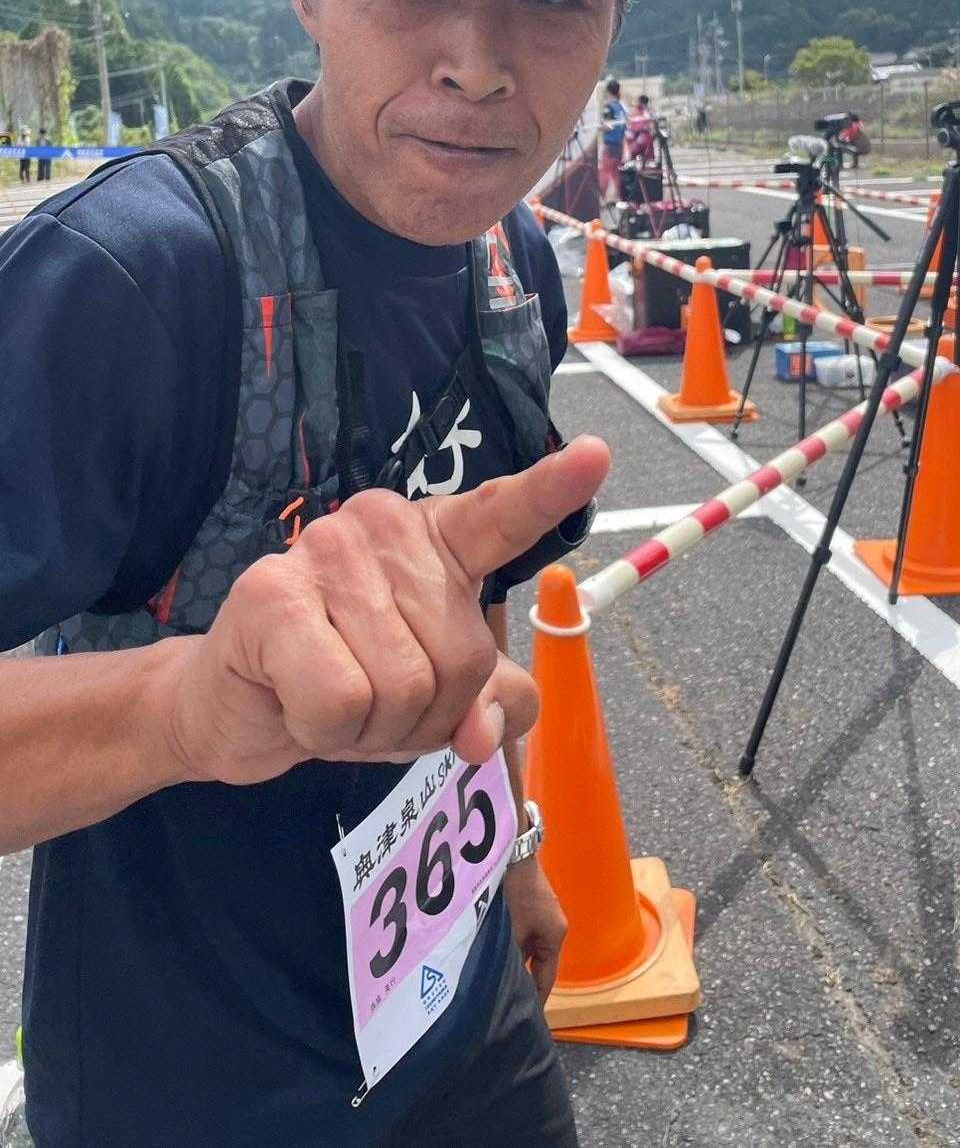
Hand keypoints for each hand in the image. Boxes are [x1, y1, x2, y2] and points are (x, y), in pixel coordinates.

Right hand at [152, 436, 608, 786]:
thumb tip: (485, 731)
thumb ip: (486, 703)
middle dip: (424, 716)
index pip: (502, 513)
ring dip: (370, 728)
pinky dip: (325, 729)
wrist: (236, 705)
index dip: (551, 489)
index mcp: (436, 540)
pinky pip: (342, 700)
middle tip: (372, 703)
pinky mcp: (271, 594)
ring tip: (332, 700)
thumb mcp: (437, 698)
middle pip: (461, 660)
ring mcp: (326, 550)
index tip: (598, 456)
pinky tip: (295, 701)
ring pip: (404, 687)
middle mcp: (385, 526)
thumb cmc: (348, 684)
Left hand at [504, 856, 566, 1003]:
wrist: (512, 851)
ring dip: (512, 960)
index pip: (546, 978)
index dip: (535, 999)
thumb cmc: (515, 892)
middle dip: (520, 980)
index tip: (524, 1019)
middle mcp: (551, 926)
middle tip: (502, 1002)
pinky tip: (490, 951)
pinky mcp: (526, 903)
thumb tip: (501, 985)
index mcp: (555, 936)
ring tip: (493, 981)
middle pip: (535, 963)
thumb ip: (509, 960)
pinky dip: (507, 944)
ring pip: (525, 947)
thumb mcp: (512, 932)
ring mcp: (539, 914)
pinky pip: (518, 933)